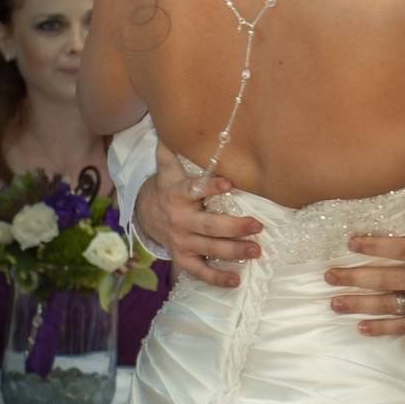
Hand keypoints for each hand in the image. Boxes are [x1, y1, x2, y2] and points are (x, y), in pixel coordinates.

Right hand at [134, 142, 262, 287]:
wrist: (147, 216)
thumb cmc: (169, 188)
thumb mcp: (168, 169)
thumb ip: (172, 149)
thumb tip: (170, 123)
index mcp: (177, 194)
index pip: (193, 189)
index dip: (209, 186)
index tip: (228, 183)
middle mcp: (180, 219)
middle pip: (208, 225)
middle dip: (233, 227)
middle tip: (257, 225)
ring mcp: (182, 241)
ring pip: (209, 248)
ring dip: (234, 252)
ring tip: (256, 251)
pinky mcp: (183, 258)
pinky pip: (199, 271)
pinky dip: (216, 278)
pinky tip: (236, 280)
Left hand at [325, 166, 404, 335]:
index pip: (398, 247)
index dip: (372, 244)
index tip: (350, 242)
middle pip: (383, 278)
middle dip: (352, 277)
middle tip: (328, 276)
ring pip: (388, 304)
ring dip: (358, 304)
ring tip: (334, 303)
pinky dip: (383, 327)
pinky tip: (362, 326)